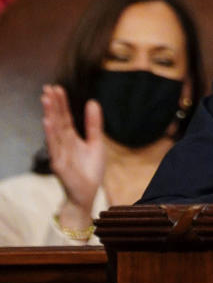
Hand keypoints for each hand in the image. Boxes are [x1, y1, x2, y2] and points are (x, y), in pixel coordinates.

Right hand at [41, 85, 105, 226]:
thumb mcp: (96, 142)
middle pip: (57, 120)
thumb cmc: (90, 170)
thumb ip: (94, 124)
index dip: (61, 103)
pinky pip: (54, 148)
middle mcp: (63, 144)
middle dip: (53, 104)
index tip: (56, 88)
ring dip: (49, 115)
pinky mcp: (59, 165)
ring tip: (46, 99)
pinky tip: (47, 122)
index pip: (64, 117)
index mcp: (71, 138)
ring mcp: (59, 153)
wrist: (89, 193)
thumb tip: (93, 102)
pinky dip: (50, 135)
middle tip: (48, 88)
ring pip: (54, 131)